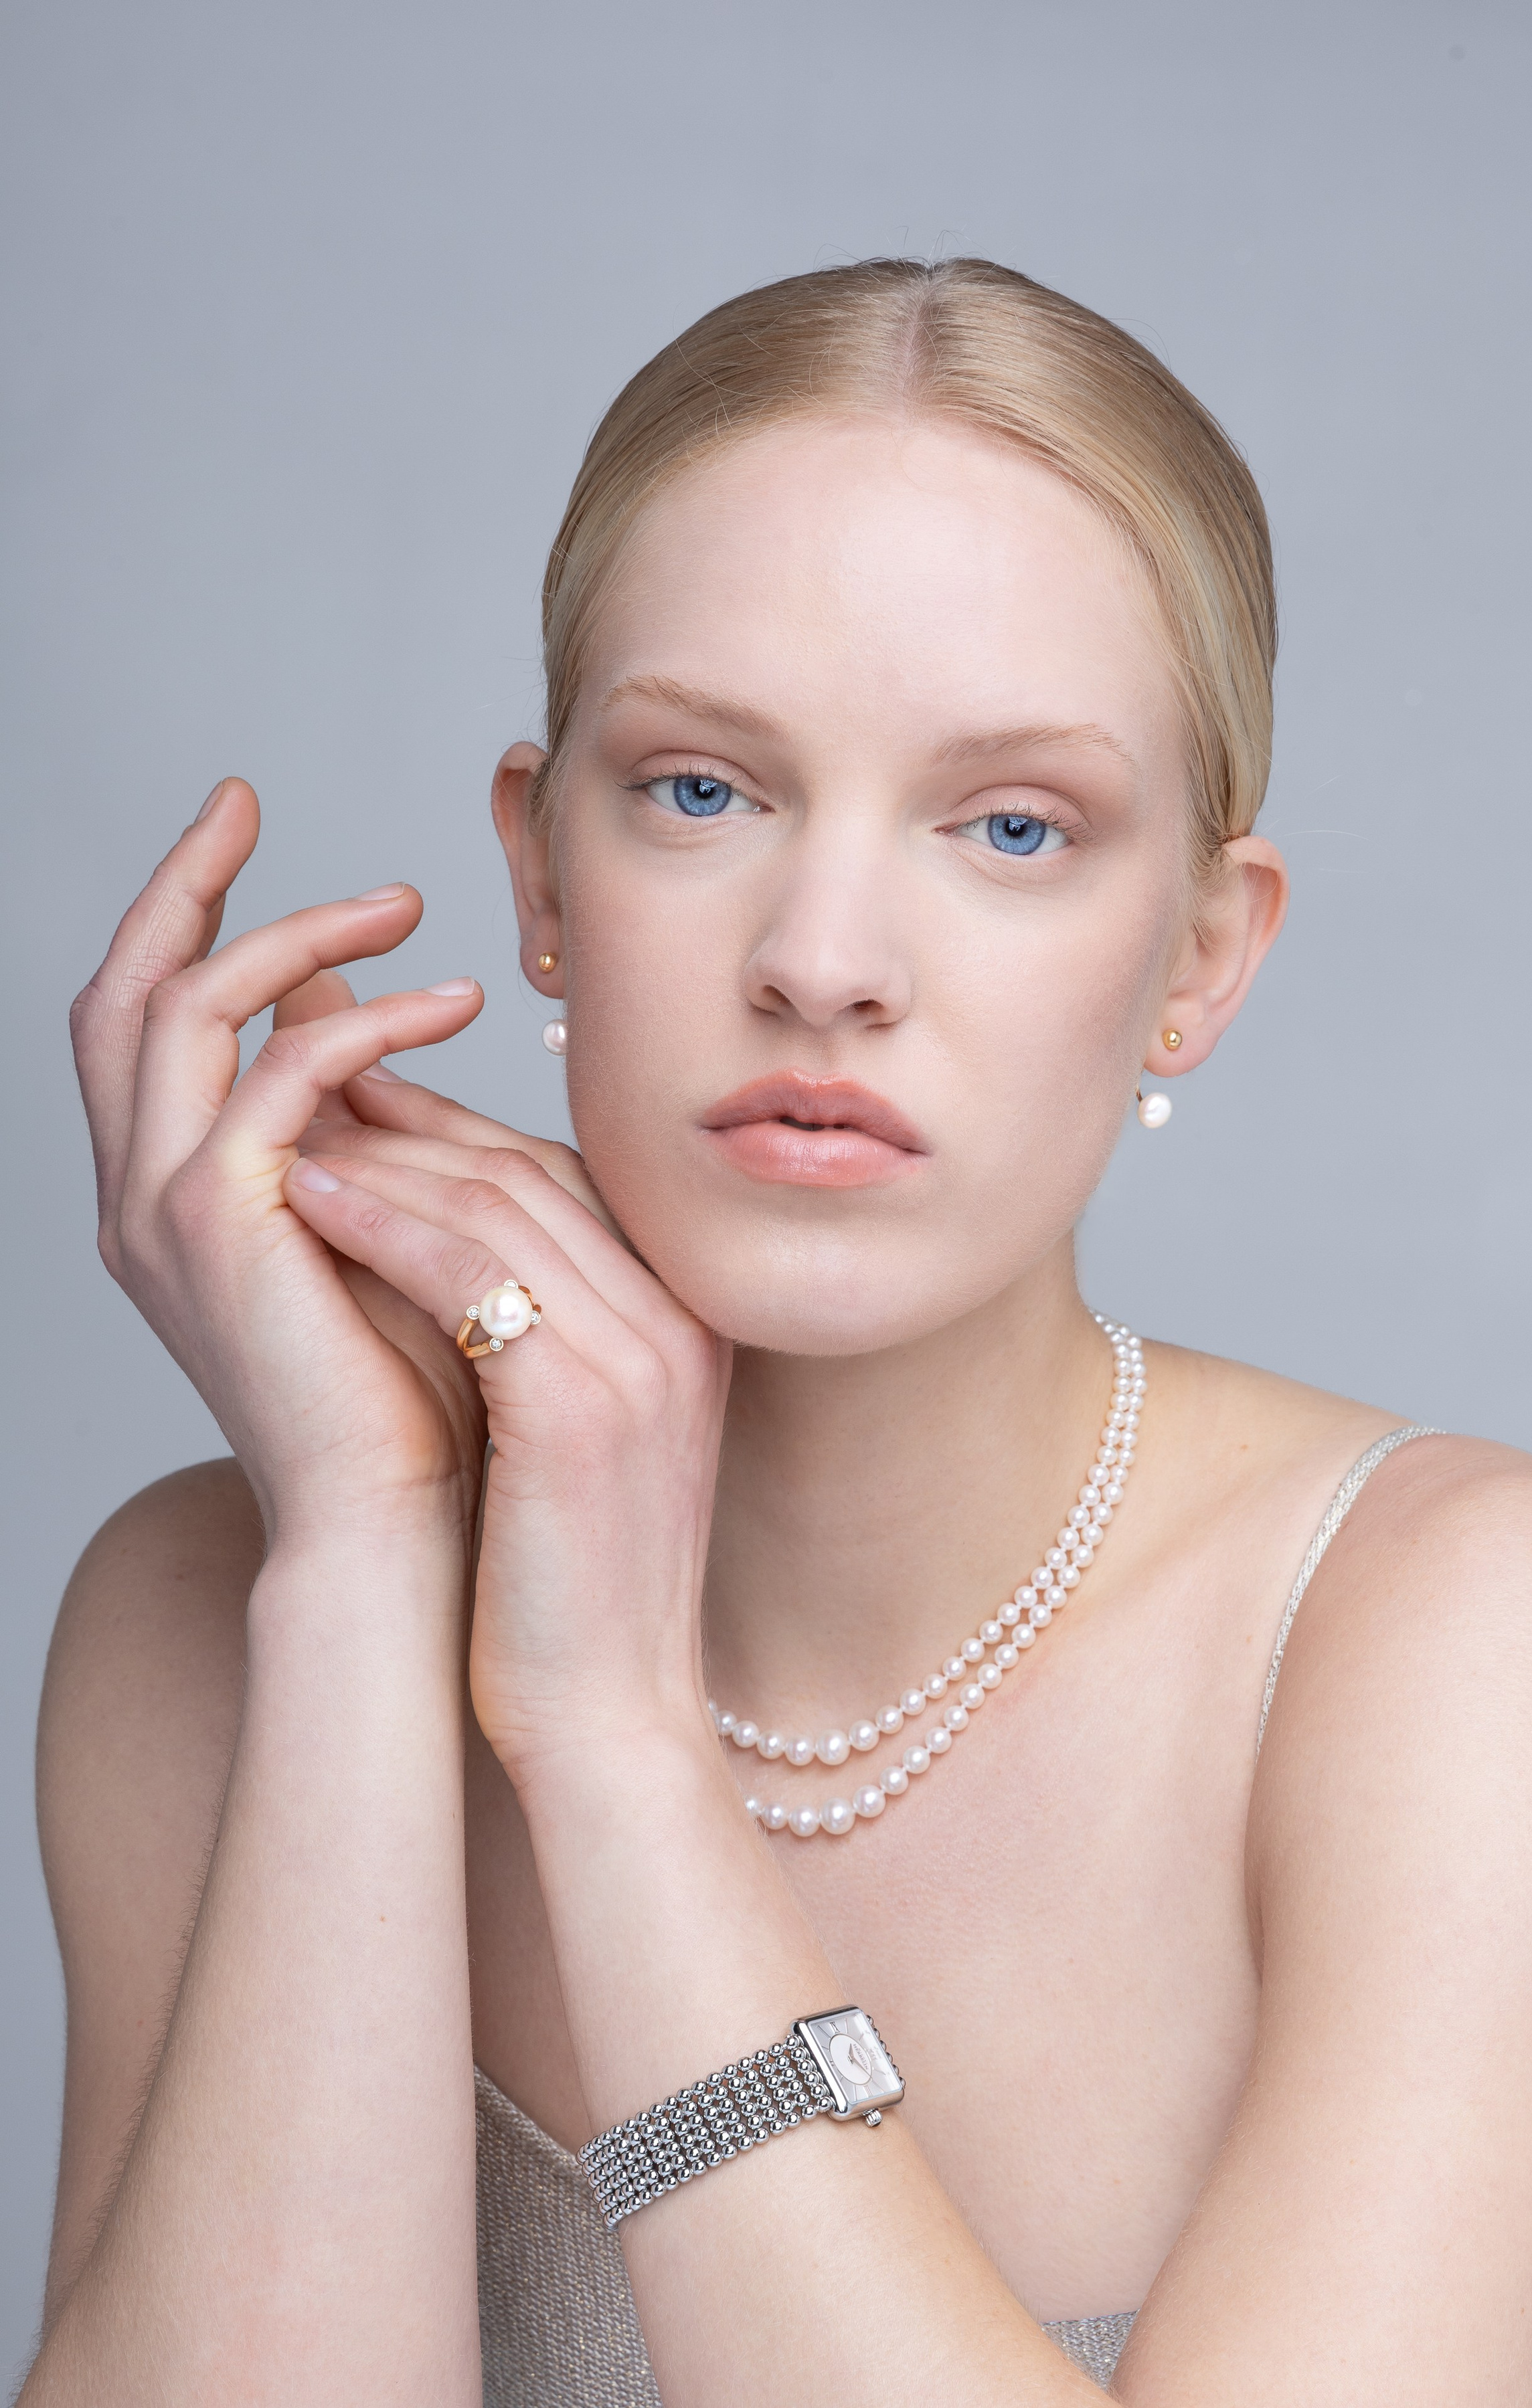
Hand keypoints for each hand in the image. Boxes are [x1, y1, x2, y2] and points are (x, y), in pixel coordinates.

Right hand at [72, 779, 492, 1538]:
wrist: (396, 1519)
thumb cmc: (412, 1394)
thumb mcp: (379, 1225)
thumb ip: (359, 1132)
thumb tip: (375, 1028)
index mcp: (168, 1197)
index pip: (137, 1024)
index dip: (172, 920)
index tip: (236, 835)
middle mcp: (139, 1195)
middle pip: (120, 989)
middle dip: (178, 883)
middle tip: (242, 800)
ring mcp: (166, 1209)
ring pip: (186, 1007)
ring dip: (291, 936)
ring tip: (403, 906)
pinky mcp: (222, 1223)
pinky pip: (274, 1074)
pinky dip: (358, 1024)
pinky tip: (446, 1010)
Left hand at [286, 1097, 729, 1788]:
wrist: (609, 1718)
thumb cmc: (567, 1592)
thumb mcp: (574, 1440)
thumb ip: (541, 1335)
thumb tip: (442, 1243)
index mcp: (690, 1322)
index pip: (565, 1178)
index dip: (455, 1128)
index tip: (362, 1105)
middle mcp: (681, 1322)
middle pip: (529, 1171)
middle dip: (411, 1122)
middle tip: (308, 1097)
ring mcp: (642, 1357)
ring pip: (494, 1203)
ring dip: (380, 1160)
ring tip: (287, 1139)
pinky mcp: (580, 1403)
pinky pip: (468, 1270)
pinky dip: (380, 1222)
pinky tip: (309, 1201)